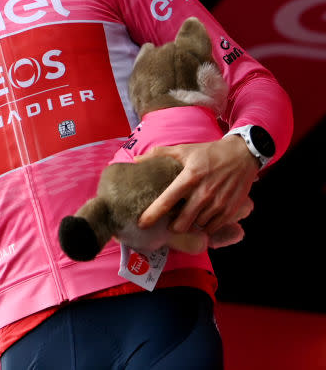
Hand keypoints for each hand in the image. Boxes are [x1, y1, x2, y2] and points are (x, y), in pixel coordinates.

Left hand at [136, 135, 258, 236]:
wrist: (242, 155)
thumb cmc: (208, 153)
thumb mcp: (183, 150)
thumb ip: (158, 154)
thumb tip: (136, 160)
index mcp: (189, 178)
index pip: (166, 201)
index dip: (152, 215)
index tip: (142, 224)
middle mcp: (204, 193)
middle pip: (182, 222)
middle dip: (173, 226)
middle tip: (169, 223)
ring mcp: (218, 203)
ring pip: (198, 226)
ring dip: (190, 225)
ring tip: (187, 218)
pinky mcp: (231, 210)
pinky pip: (213, 227)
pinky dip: (205, 226)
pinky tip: (201, 218)